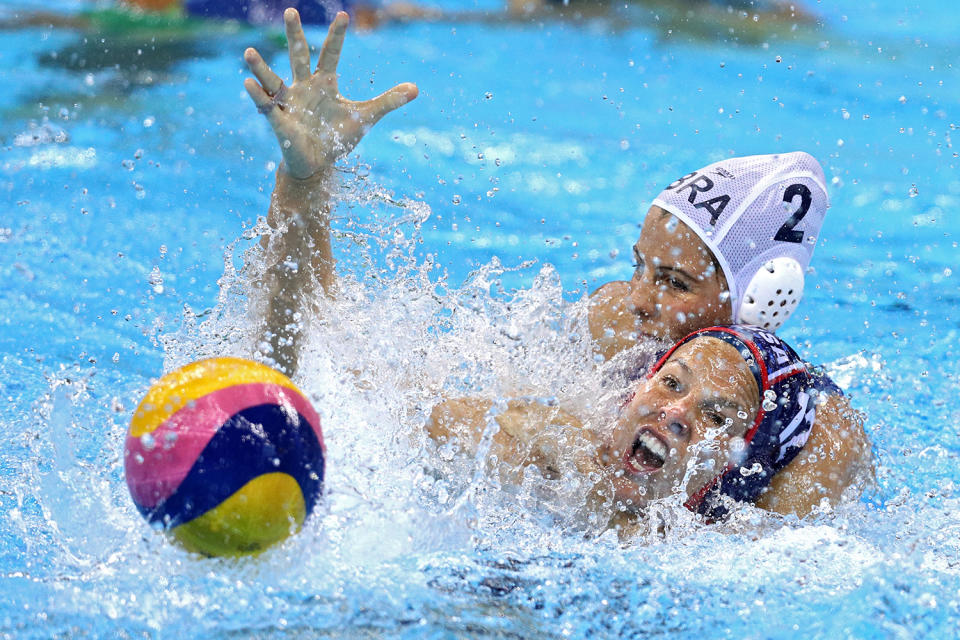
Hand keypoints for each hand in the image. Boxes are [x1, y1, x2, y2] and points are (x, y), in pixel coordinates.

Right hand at [243, 9, 417, 179]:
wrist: (318, 165)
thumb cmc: (337, 137)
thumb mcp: (365, 117)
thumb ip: (388, 101)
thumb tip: (416, 89)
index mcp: (324, 83)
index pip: (330, 53)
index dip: (337, 36)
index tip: (344, 15)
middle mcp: (303, 87)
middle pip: (298, 56)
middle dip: (295, 35)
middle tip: (291, 10)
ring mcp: (288, 103)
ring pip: (272, 80)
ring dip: (260, 67)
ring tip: (249, 52)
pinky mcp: (279, 122)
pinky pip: (266, 107)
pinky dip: (257, 96)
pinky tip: (248, 84)